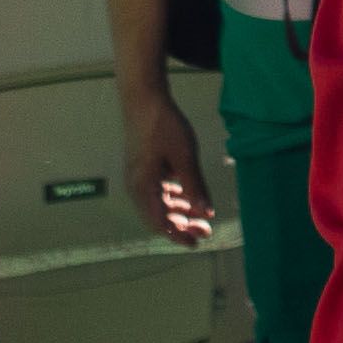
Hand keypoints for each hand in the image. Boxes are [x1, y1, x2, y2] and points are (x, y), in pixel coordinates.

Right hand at [123, 90, 212, 243]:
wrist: (144, 99)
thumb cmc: (163, 125)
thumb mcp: (185, 157)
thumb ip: (195, 187)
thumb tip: (206, 213)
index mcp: (143, 187)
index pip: (159, 223)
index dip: (178, 236)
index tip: (197, 243)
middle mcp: (136, 186)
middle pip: (158, 217)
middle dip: (182, 226)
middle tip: (205, 230)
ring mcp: (138, 178)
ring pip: (159, 205)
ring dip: (179, 213)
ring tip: (201, 216)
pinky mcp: (143, 169)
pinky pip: (158, 192)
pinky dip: (173, 198)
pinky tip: (189, 197)